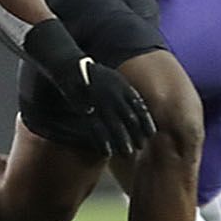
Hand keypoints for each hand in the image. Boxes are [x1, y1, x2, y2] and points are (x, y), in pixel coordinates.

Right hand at [23, 19, 153, 157]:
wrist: (70, 67)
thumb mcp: (114, 77)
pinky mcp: (86, 108)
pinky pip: (97, 128)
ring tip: (127, 154)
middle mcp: (114, 95)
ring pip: (115, 126)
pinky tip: (107, 152)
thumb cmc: (93, 73)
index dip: (146, 122)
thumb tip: (138, 105)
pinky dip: (103, 142)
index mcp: (122, 86)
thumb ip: (126, 91)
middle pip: (130, 118)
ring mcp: (100, 102)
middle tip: (140, 147)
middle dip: (136, 134)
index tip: (150, 133)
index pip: (139, 107)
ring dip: (122, 141)